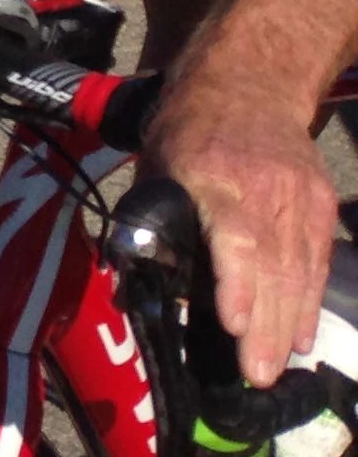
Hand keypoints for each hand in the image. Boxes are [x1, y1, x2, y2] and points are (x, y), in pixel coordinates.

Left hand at [147, 63, 334, 388]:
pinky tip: (301, 335)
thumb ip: (152, 216)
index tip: (235, 325)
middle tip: (256, 374)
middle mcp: (263, 191)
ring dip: (287, 326)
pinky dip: (309, 302)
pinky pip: (317, 263)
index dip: (236, 284)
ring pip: (298, 273)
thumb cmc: (189, 125)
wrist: (252, 82)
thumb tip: (136, 275)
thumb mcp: (156, 162)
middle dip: (264, 327)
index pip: (233, 238)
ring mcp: (299, 199)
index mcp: (214, 177)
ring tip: (274, 367)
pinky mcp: (320, 205)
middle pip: (269, 268)